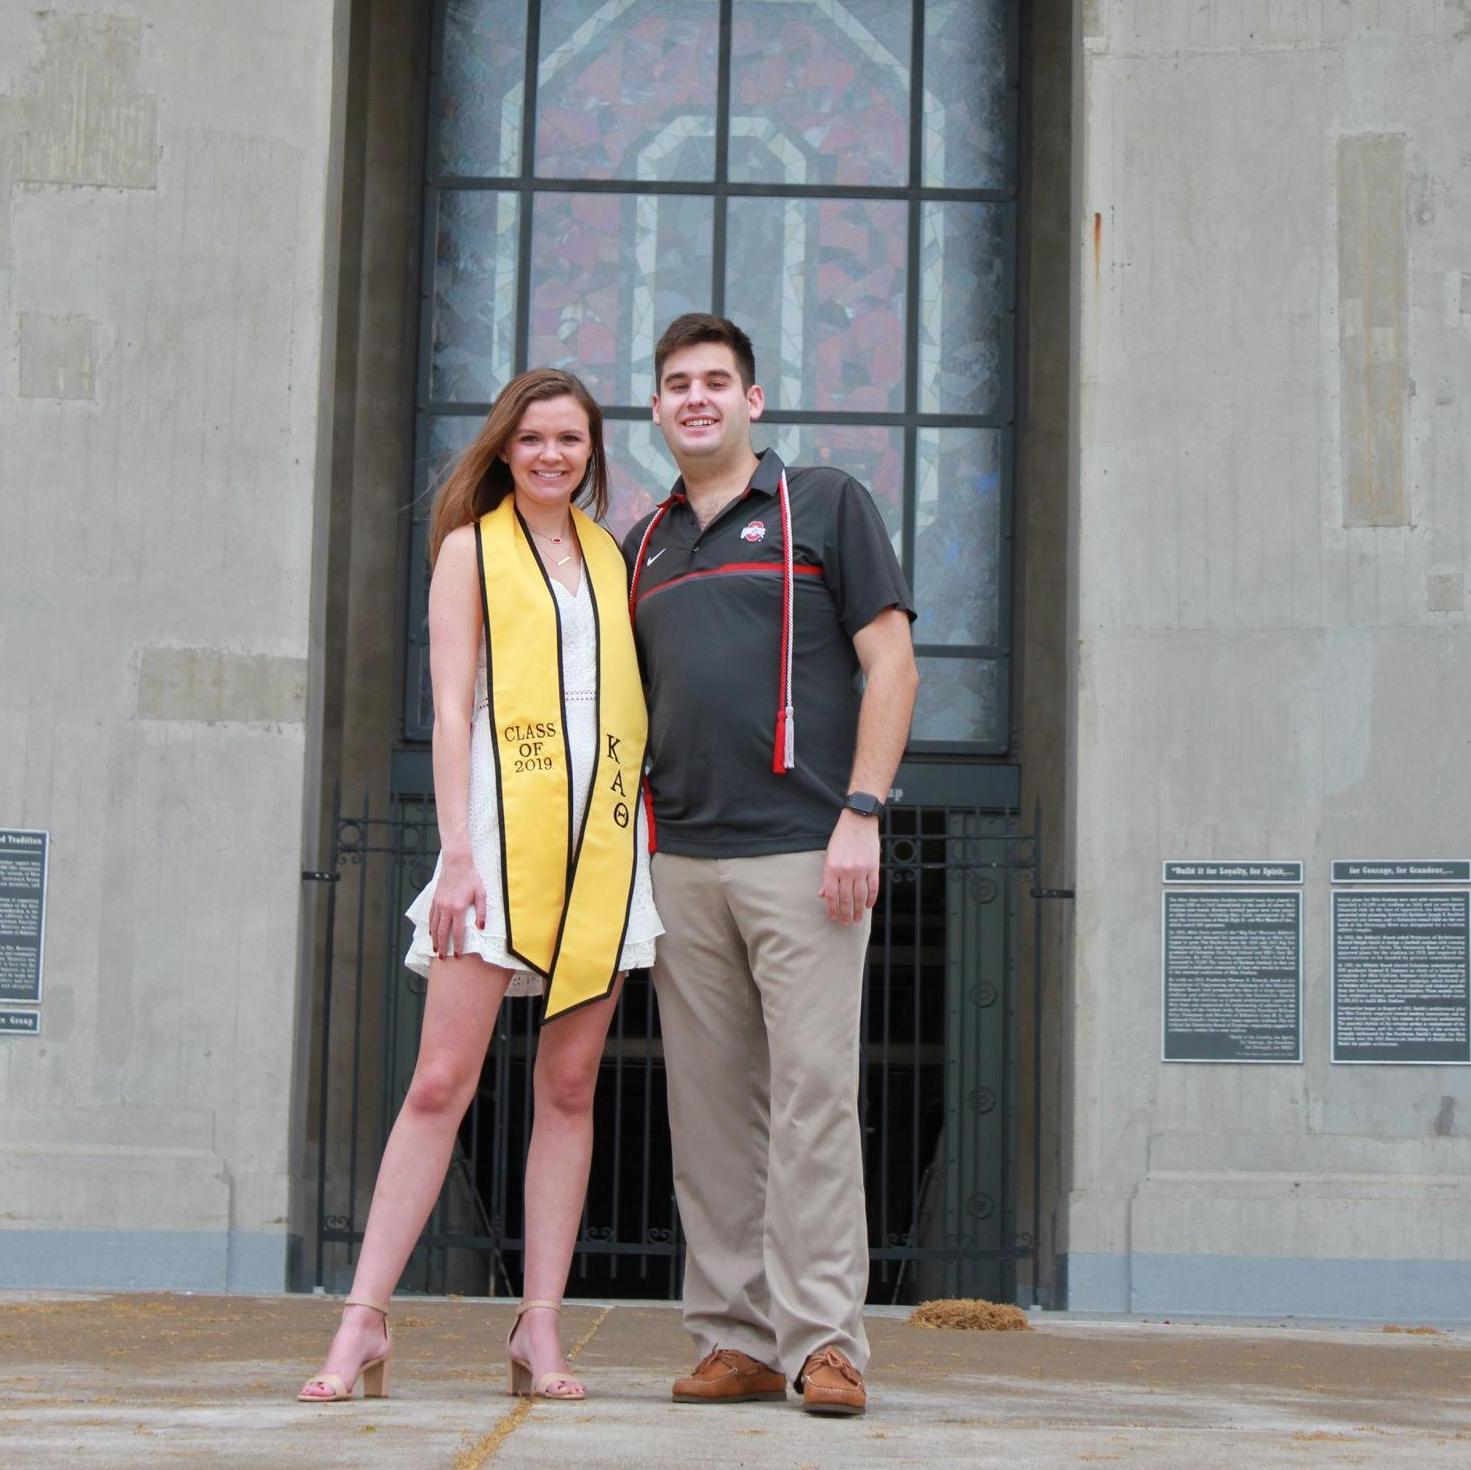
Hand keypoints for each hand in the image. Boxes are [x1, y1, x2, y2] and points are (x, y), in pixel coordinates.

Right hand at [428, 851, 485, 957]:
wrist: (457, 864)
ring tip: (435, 950)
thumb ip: (481, 911)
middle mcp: (446, 909)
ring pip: (434, 926)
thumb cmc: (471, 878)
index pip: (458, 932)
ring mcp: (439, 905)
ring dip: (435, 940)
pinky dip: (430, 927)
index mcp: (459, 909)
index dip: (458, 945)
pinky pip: (431, 917)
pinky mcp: (435, 900)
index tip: (458, 955)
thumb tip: (481, 927)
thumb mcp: (481, 893)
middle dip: (443, 947)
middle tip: (443, 958)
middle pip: (443, 933)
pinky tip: (431, 933)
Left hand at [819, 809, 880, 924]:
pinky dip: (871, 899)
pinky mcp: (873, 867)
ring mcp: (861, 870)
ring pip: (859, 896)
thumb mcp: (829, 855)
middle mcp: (846, 871)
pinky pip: (873, 888)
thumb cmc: (841, 838)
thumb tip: (823, 895)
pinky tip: (868, 906)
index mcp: (832, 868)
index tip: (833, 918)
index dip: (832, 909)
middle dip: (845, 913)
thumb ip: (827, 877)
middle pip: (845, 898)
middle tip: (845, 923)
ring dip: (858, 910)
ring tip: (857, 919)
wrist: (858, 822)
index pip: (831, 895)